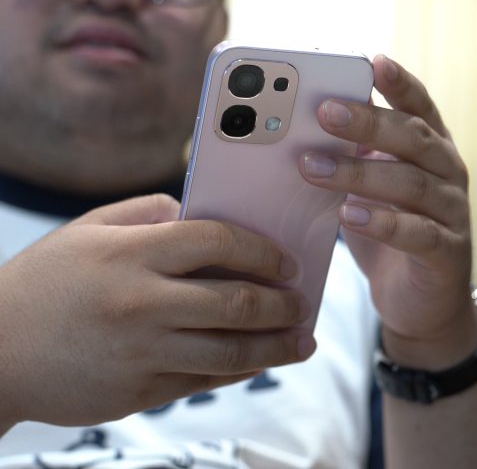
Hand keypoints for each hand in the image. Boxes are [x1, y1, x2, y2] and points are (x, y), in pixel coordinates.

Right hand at [0, 194, 313, 428]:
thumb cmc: (44, 283)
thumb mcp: (87, 231)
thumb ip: (147, 213)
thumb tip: (200, 212)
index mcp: (130, 253)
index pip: (217, 241)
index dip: (262, 250)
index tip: (287, 262)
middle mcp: (141, 302)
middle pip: (236, 302)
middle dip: (282, 304)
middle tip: (304, 303)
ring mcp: (141, 352)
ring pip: (230, 351)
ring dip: (277, 347)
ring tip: (303, 342)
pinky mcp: (138, 392)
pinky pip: (205, 381)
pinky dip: (241, 371)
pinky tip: (261, 362)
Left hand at [301, 55, 476, 368]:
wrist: (421, 304)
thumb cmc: (390, 237)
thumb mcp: (371, 191)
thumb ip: (354, 159)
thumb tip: (302, 128)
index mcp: (433, 150)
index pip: (421, 107)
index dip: (400, 83)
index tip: (373, 62)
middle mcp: (449, 174)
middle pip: (414, 138)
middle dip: (369, 122)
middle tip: (325, 112)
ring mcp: (454, 214)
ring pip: (412, 184)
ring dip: (361, 173)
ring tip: (315, 168)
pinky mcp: (448, 254)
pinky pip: (418, 234)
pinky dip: (383, 223)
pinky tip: (349, 215)